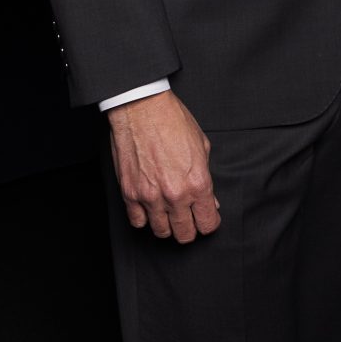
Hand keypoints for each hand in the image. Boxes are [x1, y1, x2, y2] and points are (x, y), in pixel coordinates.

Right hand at [108, 90, 220, 242]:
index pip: (207, 223)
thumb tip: (210, 201)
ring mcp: (150, 196)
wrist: (142, 107)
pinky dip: (144, 218)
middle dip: (189, 228)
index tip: (206, 218)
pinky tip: (149, 208)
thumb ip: (207, 178)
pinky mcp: (129, 193)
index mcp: (198, 182)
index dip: (209, 223)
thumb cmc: (172, 121)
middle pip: (185, 234)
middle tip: (188, 218)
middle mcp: (175, 194)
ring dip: (167, 225)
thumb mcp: (202, 147)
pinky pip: (137, 222)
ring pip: (161, 232)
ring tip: (168, 213)